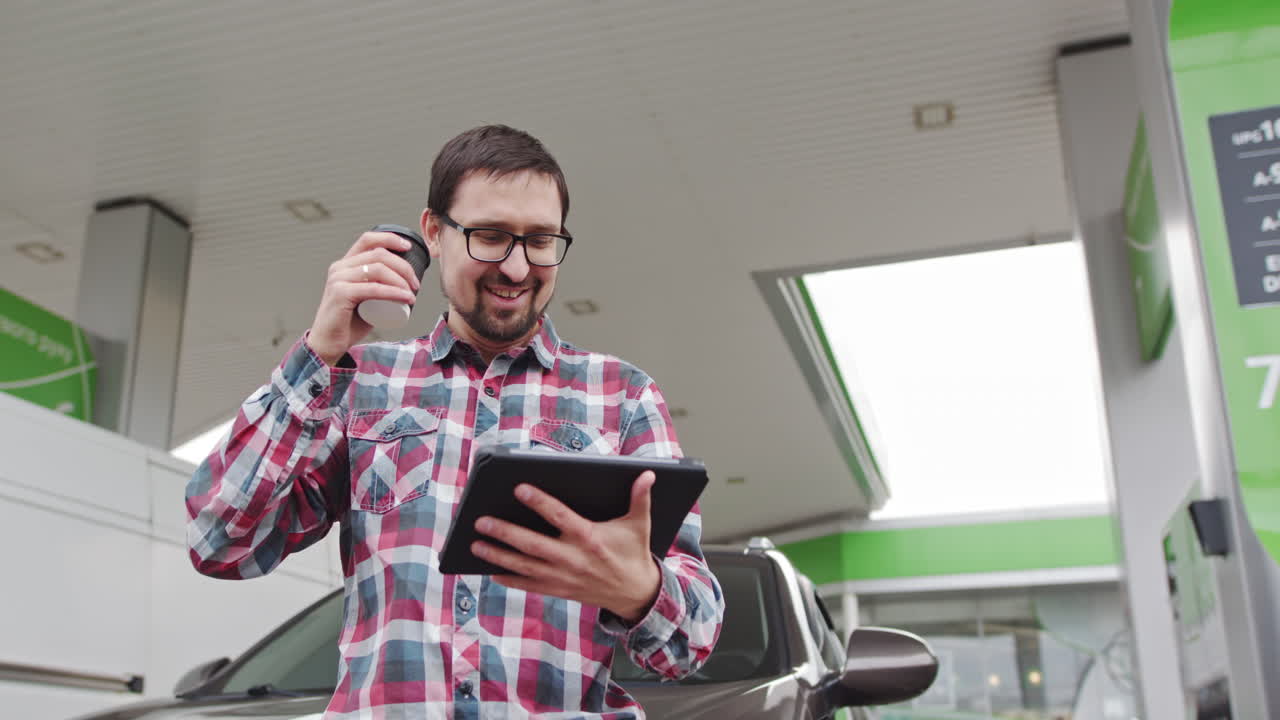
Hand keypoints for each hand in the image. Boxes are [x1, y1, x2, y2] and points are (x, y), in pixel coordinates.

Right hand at [306, 231, 421, 365]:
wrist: (329, 343)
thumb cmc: (349, 322)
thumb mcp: (365, 297)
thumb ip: (377, 285)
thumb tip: (406, 279)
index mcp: (345, 264)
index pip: (368, 240)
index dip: (390, 238)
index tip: (408, 247)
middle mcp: (340, 267)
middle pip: (378, 255)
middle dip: (404, 267)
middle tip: (415, 284)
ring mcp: (338, 279)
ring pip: (377, 269)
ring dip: (401, 280)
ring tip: (412, 293)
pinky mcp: (340, 294)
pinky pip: (373, 289)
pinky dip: (393, 292)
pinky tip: (406, 298)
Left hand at [472, 471, 661, 623]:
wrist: (636, 594)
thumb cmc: (634, 553)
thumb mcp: (640, 524)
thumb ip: (640, 498)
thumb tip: (648, 474)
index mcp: (590, 538)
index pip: (559, 516)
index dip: (539, 502)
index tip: (519, 488)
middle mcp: (573, 558)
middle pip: (533, 545)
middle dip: (505, 532)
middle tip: (482, 520)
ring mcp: (564, 577)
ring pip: (525, 566)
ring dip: (499, 556)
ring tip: (476, 544)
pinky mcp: (561, 590)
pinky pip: (530, 586)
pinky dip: (510, 579)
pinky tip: (490, 570)